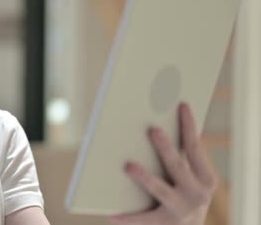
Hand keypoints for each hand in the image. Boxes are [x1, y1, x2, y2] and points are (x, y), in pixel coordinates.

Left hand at [109, 102, 217, 224]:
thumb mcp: (188, 177)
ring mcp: (183, 210)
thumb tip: (152, 125)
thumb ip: (176, 157)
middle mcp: (198, 194)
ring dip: (145, 176)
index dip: (189, 126)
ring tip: (128, 165)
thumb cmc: (182, 194)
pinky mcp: (166, 224)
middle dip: (165, 148)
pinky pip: (144, 219)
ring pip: (161, 189)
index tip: (182, 105)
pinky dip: (128, 217)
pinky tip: (111, 214)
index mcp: (205, 178)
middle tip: (153, 129)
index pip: (196, 147)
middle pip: (178, 166)